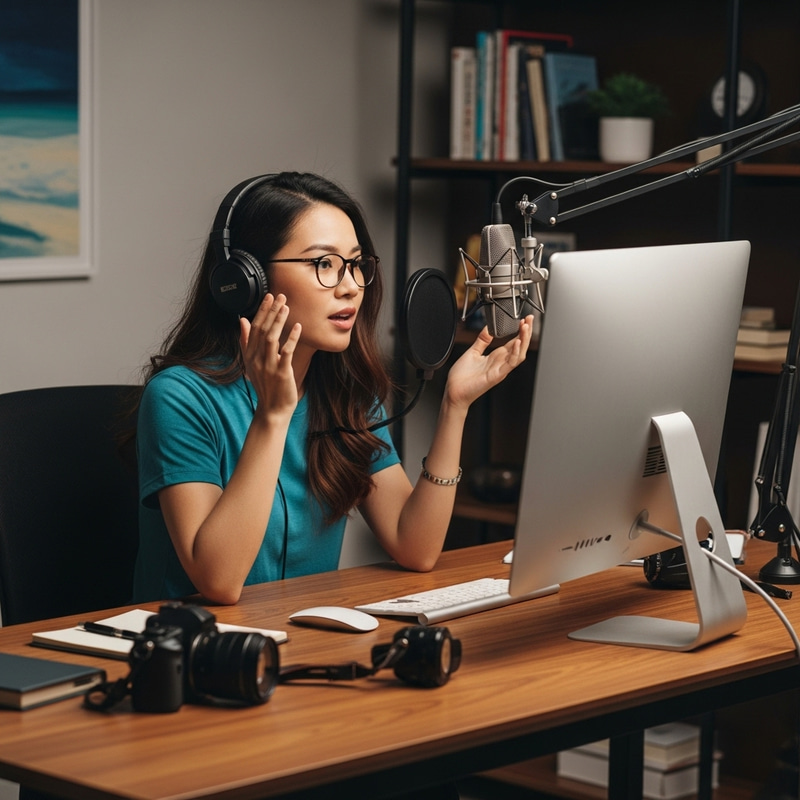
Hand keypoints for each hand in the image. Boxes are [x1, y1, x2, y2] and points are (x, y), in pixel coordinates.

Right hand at [239, 294, 301, 420]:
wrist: (272, 409)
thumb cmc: (266, 385)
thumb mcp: (252, 362)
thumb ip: (246, 341)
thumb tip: (241, 320)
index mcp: (250, 355)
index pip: (254, 328)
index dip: (261, 311)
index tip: (269, 297)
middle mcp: (257, 359)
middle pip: (263, 330)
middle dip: (271, 311)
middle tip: (280, 296)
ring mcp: (268, 366)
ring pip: (272, 338)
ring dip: (279, 321)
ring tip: (286, 307)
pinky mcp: (281, 373)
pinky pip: (286, 352)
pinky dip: (292, 338)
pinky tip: (298, 327)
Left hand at [443, 315, 532, 409]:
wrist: (454, 391)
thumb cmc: (462, 377)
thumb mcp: (473, 352)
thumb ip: (482, 340)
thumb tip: (488, 328)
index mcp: (496, 357)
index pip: (514, 341)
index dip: (520, 330)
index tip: (523, 319)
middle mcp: (501, 363)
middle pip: (520, 346)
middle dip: (526, 332)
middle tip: (529, 318)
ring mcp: (500, 369)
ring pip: (519, 354)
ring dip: (524, 339)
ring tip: (525, 326)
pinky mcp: (496, 375)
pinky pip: (510, 363)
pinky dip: (515, 352)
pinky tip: (517, 341)